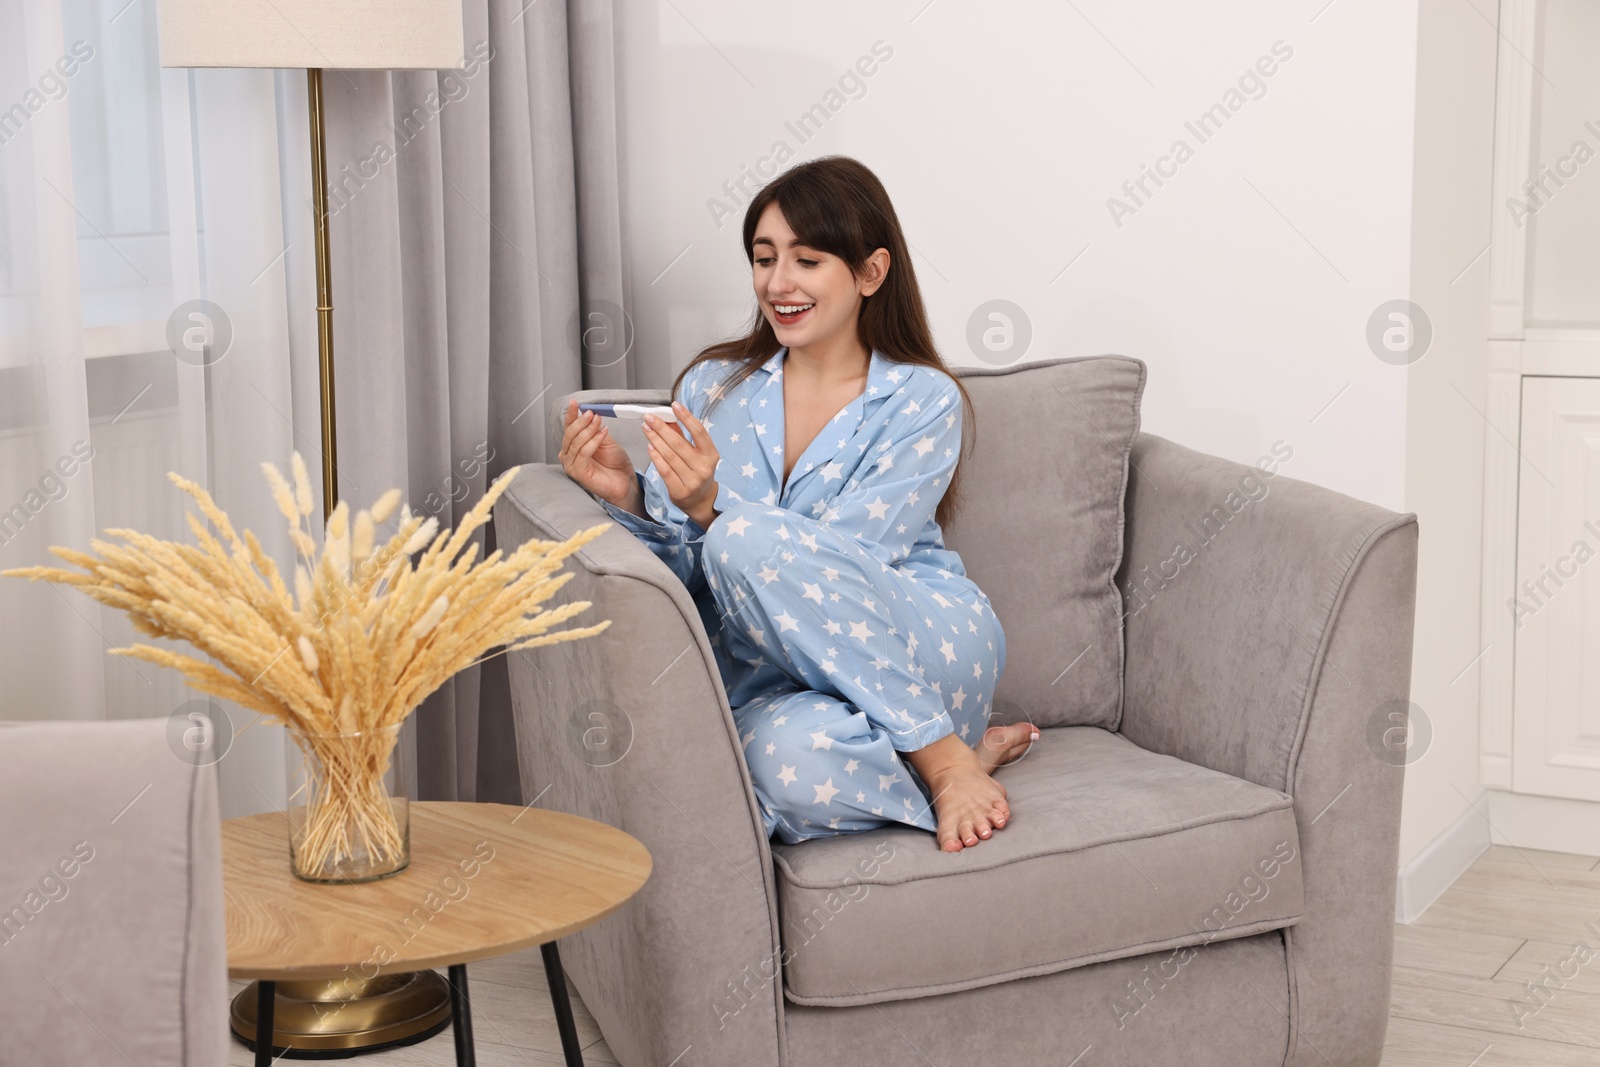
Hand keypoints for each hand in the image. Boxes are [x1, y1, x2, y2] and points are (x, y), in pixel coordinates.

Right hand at [559, 399, 637, 507]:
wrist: (624, 481)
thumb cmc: (615, 463)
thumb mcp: (605, 440)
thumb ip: (595, 430)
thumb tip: (591, 415)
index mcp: (573, 446)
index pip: (569, 427)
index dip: (572, 414)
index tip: (575, 403)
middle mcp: (568, 455)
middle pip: (569, 434)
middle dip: (581, 421)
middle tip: (591, 413)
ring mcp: (571, 465)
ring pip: (576, 442)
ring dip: (588, 429)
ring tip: (599, 421)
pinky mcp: (578, 472)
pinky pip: (583, 452)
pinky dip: (593, 441)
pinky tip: (602, 434)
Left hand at [645, 401, 719, 526]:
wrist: (701, 501)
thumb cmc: (698, 472)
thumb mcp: (698, 454)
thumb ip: (685, 437)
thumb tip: (670, 418)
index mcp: (711, 455)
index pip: (699, 432)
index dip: (686, 417)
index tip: (674, 405)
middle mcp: (704, 468)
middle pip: (679, 443)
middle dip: (662, 427)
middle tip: (650, 417)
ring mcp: (692, 481)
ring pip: (670, 456)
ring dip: (655, 439)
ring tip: (646, 428)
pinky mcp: (680, 491)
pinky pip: (664, 470)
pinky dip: (656, 457)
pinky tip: (650, 446)